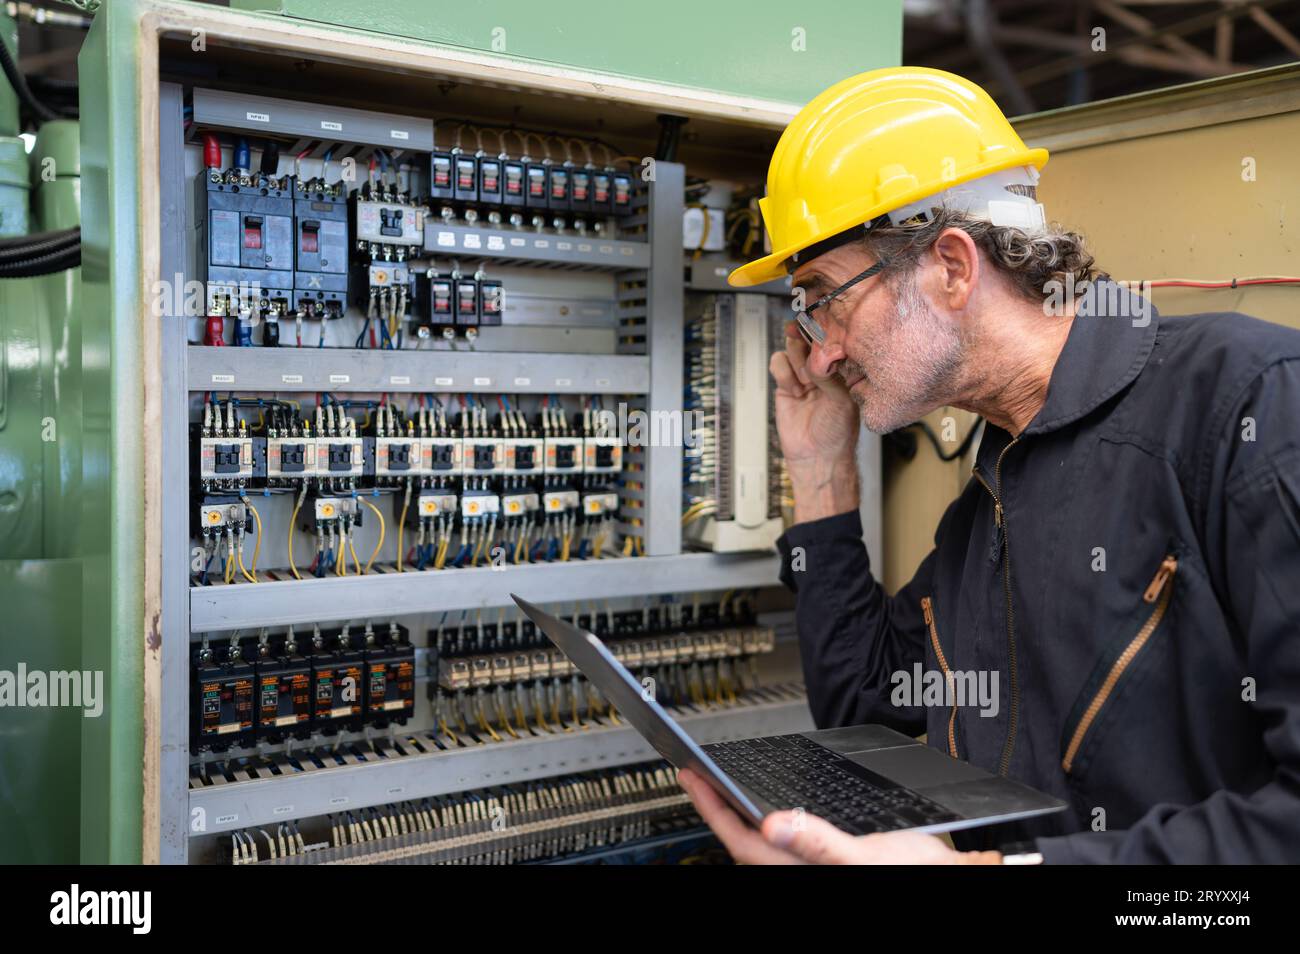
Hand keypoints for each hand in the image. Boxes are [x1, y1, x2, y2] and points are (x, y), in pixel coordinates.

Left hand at [678, 768, 997, 864]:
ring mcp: (817, 868)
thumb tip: (772, 825)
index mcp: (801, 872)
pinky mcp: (836, 860)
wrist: (964, 880)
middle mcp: (804, 872)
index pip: (740, 839)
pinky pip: (792, 838)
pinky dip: (779, 819)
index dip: (712, 805)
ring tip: (727, 790)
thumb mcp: (866, 857)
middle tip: (697, 776)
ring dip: (745, 814)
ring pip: (768, 841)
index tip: (689, 775)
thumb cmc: (918, 878)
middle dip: (721, 807)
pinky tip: (781, 808)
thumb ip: (818, 842)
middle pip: (747, 840)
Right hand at [771, 321, 861, 521]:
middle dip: (805, 339)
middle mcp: (823, 369)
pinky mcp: (785, 384)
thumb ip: (827, 375)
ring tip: (804, 381)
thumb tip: (817, 354)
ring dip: (795, 359)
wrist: (816, 458)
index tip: (818, 323)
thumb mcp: (840, 400)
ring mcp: (803, 375)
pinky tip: (794, 390)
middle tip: (804, 344)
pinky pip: (778, 363)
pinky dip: (784, 372)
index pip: (832, 339)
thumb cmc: (837, 433)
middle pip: (808, 337)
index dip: (824, 329)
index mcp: (843, 369)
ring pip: (791, 347)